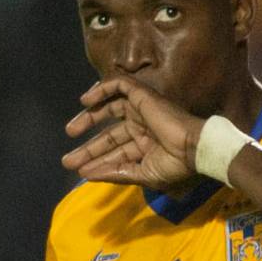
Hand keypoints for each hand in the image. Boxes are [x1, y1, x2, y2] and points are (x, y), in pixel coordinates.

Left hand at [62, 76, 205, 189]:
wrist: (193, 149)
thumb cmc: (173, 165)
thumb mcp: (142, 174)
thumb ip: (115, 173)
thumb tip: (87, 175)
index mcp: (145, 146)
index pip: (115, 152)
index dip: (97, 161)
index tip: (78, 170)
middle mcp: (142, 127)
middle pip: (109, 134)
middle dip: (88, 146)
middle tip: (68, 158)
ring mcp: (142, 110)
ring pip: (109, 109)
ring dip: (88, 118)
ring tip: (70, 131)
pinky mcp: (142, 95)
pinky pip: (119, 85)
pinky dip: (101, 90)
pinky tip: (85, 101)